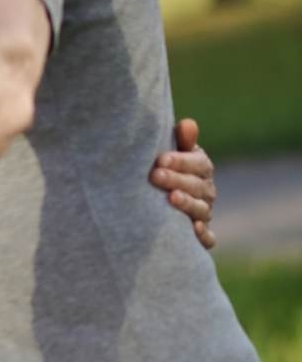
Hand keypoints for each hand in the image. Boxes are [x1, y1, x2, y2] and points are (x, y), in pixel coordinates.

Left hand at [153, 117, 216, 248]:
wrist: (154, 199)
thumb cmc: (161, 169)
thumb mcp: (170, 152)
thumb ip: (180, 141)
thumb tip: (188, 124)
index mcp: (201, 168)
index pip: (198, 163)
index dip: (181, 161)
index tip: (160, 159)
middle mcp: (206, 191)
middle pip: (198, 186)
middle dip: (177, 180)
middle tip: (155, 176)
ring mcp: (204, 213)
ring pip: (202, 209)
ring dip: (188, 204)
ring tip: (171, 198)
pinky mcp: (200, 235)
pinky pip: (208, 237)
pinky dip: (204, 235)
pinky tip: (194, 230)